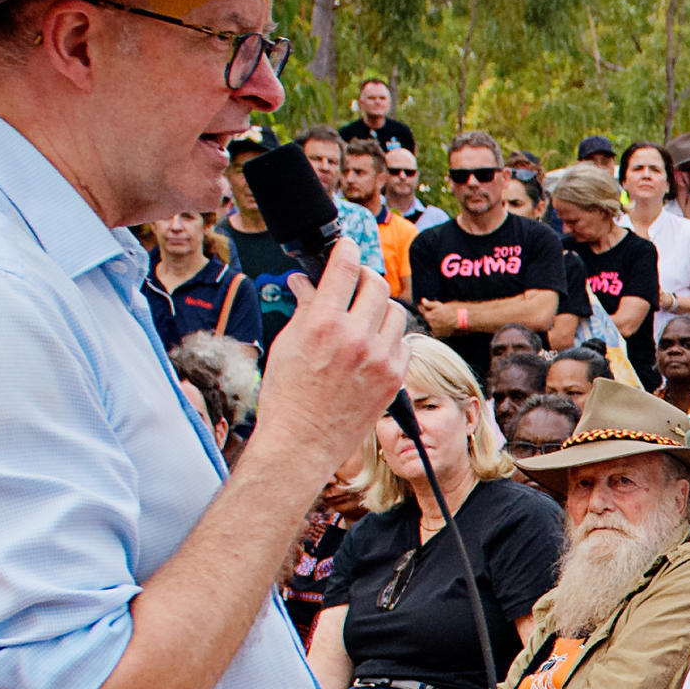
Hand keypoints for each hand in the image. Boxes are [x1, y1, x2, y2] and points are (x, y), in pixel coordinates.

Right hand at [250, 248, 408, 486]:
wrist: (302, 442)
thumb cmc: (287, 395)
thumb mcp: (287, 344)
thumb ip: (304, 308)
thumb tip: (306, 281)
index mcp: (324, 324)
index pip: (345, 266)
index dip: (346, 249)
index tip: (346, 246)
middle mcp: (356, 338)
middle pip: (377, 284)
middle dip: (364, 277)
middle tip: (354, 283)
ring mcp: (380, 358)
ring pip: (395, 311)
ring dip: (380, 307)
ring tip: (363, 317)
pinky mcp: (394, 378)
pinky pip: (402, 342)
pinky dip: (389, 337)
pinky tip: (372, 345)